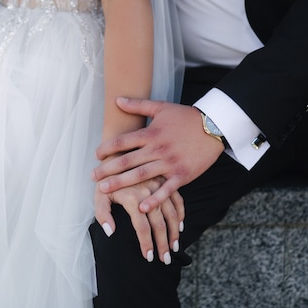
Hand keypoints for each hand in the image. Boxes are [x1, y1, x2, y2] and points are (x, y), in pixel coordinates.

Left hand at [93, 97, 224, 212]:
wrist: (214, 126)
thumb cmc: (186, 117)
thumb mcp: (161, 108)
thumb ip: (138, 105)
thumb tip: (117, 99)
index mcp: (151, 133)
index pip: (123, 141)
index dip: (107, 148)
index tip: (96, 155)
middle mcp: (158, 149)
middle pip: (127, 161)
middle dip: (107, 170)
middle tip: (92, 177)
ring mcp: (169, 163)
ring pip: (141, 176)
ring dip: (121, 184)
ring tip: (104, 190)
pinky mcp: (182, 175)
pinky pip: (166, 189)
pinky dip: (154, 199)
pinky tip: (141, 208)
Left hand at [94, 177, 184, 264]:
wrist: (118, 152)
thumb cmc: (106, 177)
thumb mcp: (98, 195)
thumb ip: (102, 214)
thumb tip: (111, 232)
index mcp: (132, 197)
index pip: (142, 227)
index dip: (146, 244)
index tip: (148, 257)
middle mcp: (148, 191)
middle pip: (160, 223)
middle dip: (163, 244)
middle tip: (164, 259)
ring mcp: (159, 185)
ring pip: (172, 213)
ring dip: (174, 233)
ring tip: (174, 248)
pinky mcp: (165, 179)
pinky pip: (177, 200)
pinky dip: (180, 215)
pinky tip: (179, 227)